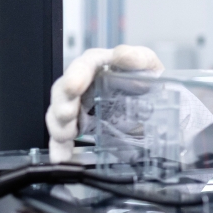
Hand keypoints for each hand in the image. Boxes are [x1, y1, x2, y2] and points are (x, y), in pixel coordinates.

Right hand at [45, 45, 163, 162]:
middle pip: (64, 92)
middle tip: (67, 114)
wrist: (153, 100)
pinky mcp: (80, 126)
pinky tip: (61, 157)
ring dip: (59, 126)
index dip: (77, 75)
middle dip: (62, 104)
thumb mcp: (146, 63)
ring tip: (65, 135)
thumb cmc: (144, 76)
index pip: (83, 66)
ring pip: (59, 114)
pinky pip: (64, 138)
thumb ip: (137, 57)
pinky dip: (61, 148)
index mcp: (97, 65)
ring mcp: (79, 106)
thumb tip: (123, 54)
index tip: (75, 86)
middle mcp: (82, 84)